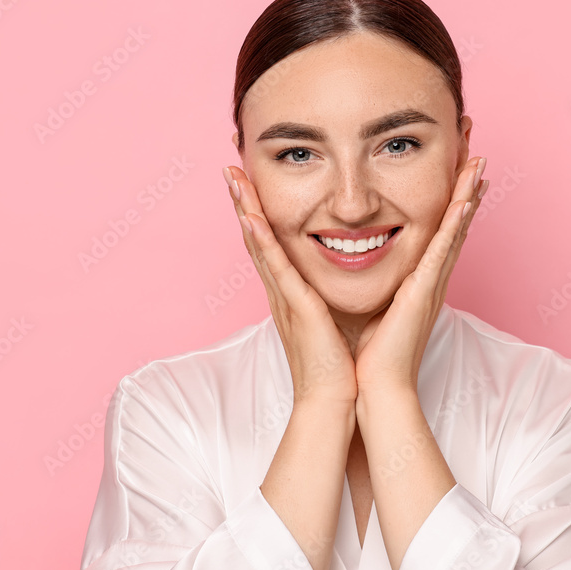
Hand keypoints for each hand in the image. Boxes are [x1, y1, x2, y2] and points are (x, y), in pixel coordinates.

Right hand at [223, 166, 357, 405]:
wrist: (333, 400)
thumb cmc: (338, 366)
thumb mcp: (332, 321)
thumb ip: (329, 299)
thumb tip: (339, 284)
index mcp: (290, 294)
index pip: (270, 245)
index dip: (257, 214)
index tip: (250, 184)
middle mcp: (281, 292)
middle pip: (256, 238)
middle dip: (243, 202)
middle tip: (231, 169)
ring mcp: (284, 298)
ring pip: (259, 245)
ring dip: (245, 209)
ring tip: (234, 178)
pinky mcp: (296, 307)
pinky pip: (276, 268)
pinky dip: (261, 241)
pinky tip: (251, 217)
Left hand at [353, 157, 488, 394]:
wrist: (377, 387)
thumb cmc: (372, 354)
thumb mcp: (376, 307)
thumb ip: (378, 285)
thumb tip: (361, 265)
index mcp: (421, 281)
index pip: (440, 230)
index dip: (452, 199)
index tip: (458, 169)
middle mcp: (433, 278)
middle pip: (456, 223)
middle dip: (467, 187)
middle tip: (477, 151)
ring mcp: (432, 284)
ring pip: (455, 230)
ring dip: (468, 195)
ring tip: (478, 162)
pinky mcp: (425, 292)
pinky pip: (443, 251)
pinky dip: (456, 225)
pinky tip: (465, 200)